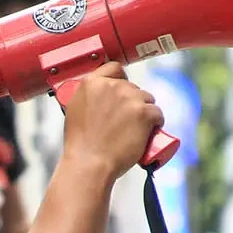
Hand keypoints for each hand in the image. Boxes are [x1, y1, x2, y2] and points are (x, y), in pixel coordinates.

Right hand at [60, 62, 165, 182]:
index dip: (121, 80)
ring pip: (147, 99)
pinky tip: (147, 133)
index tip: (122, 90)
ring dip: (144, 112)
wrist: (90, 164)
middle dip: (132, 102)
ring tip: (135, 129)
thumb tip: (101, 97)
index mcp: (91, 84)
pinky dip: (155, 123)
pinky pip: (157, 113)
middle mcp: (112, 86)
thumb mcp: (74, 111)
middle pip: (132, 87)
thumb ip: (89, 97)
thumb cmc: (81, 145)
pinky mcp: (144, 112)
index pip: (114, 68)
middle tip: (126, 121)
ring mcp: (129, 98)